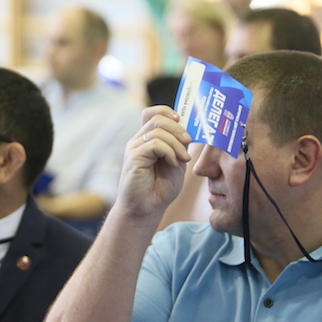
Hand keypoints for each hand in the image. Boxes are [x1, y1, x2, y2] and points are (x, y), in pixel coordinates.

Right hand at [115, 106, 190, 220]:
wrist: (146, 209)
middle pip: (158, 119)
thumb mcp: (176, 163)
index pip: (151, 113)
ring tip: (182, 159)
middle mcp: (138, 141)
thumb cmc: (160, 189)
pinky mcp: (133, 157)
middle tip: (188, 143)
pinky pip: (155, 144)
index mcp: (147, 140)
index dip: (166, 111)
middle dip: (178, 129)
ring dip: (176, 144)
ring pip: (158, 130)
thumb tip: (186, 131)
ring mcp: (134, 148)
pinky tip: (173, 164)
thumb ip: (179, 146)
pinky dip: (169, 152)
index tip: (181, 121)